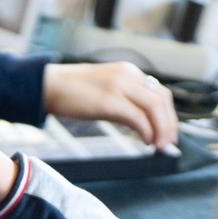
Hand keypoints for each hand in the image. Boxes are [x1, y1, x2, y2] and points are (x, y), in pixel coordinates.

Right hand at [43, 61, 177, 150]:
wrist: (48, 85)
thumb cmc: (72, 92)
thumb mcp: (105, 89)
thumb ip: (123, 98)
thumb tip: (139, 120)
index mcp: (129, 72)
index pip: (160, 92)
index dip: (169, 115)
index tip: (168, 132)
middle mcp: (128, 75)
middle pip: (162, 99)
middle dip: (169, 124)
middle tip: (169, 143)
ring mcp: (119, 86)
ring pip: (154, 107)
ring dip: (161, 129)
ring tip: (159, 146)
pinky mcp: (109, 101)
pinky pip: (137, 117)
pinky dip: (147, 131)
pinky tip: (146, 142)